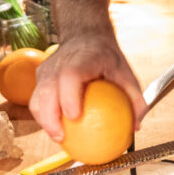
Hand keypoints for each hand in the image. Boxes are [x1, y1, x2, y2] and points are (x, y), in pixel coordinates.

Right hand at [29, 35, 146, 141]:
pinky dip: (43, 116)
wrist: (86, 36)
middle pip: (47, 89)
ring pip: (37, 97)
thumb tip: (136, 126)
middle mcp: (60, 62)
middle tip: (61, 137)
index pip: (70, 76)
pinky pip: (37, 99)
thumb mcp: (126, 72)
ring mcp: (47, 69)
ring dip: (44, 120)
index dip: (69, 96)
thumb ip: (135, 98)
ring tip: (57, 138)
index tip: (74, 116)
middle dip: (50, 116)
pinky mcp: (41, 76)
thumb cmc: (106, 57)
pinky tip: (56, 130)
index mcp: (83, 59)